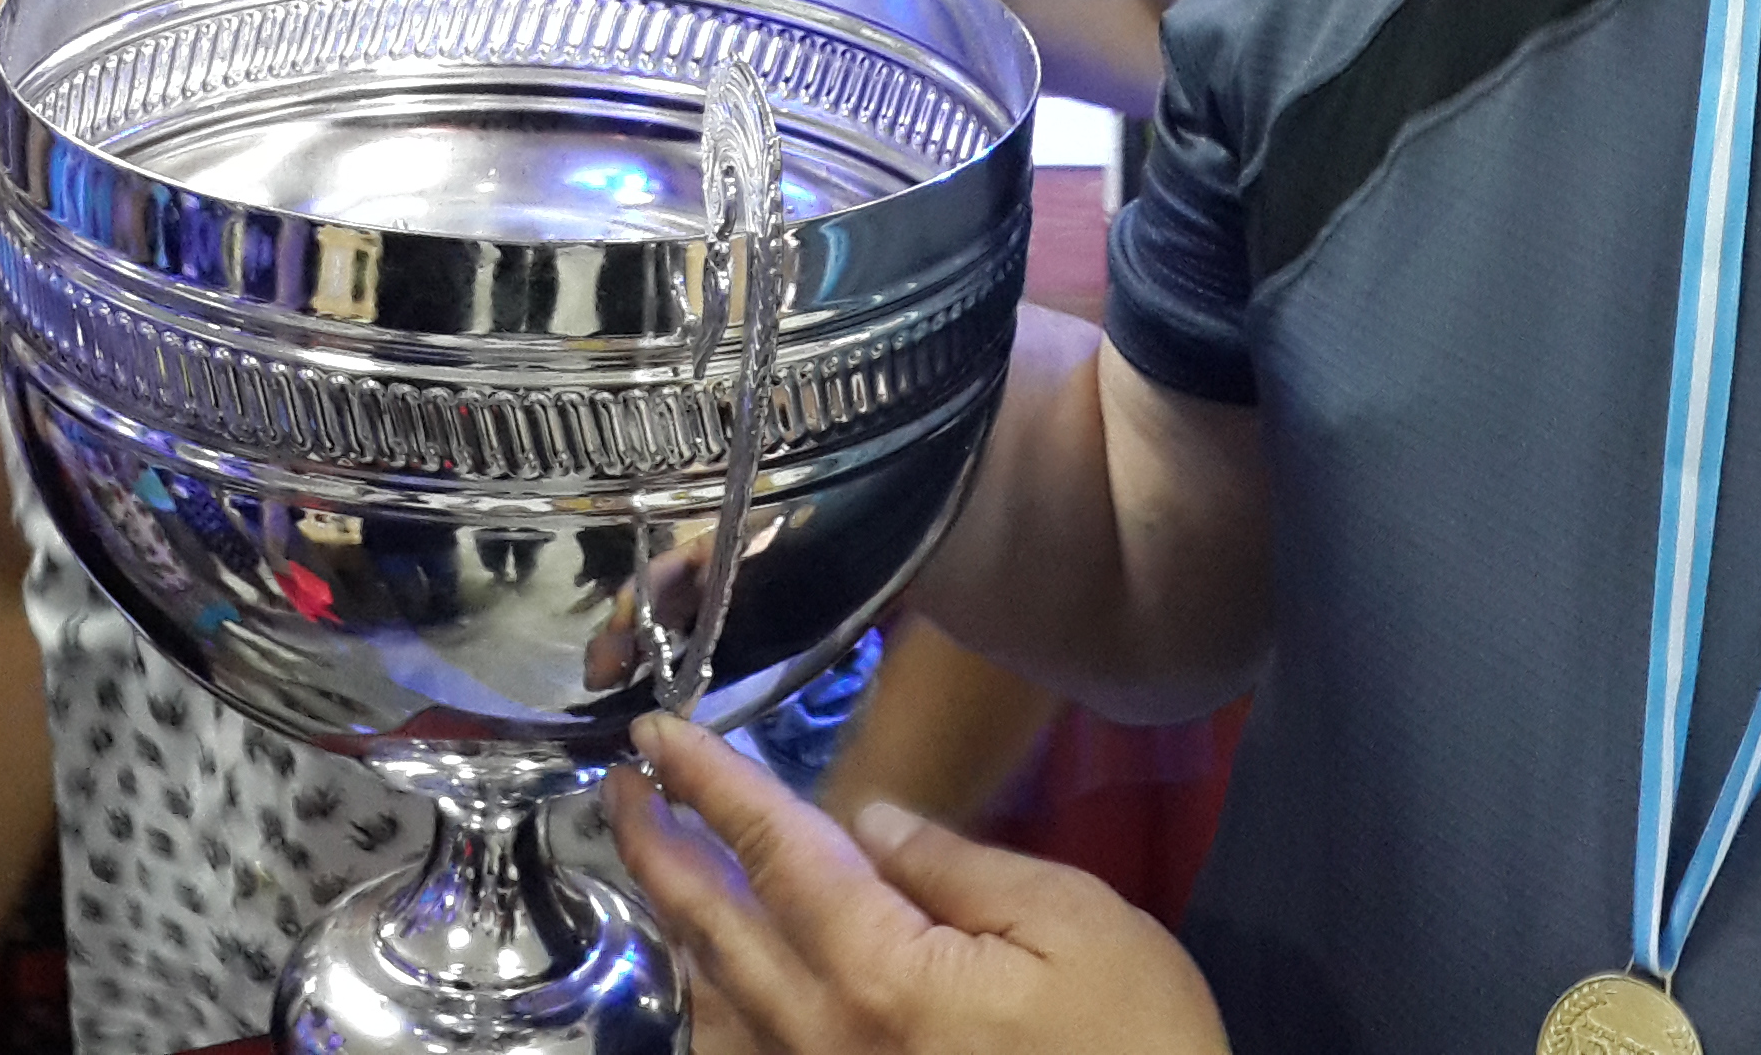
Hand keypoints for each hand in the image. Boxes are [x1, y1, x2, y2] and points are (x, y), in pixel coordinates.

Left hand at [610, 712, 1228, 1054]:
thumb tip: (872, 819)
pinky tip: (718, 983)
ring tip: (663, 871)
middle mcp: (826, 1041)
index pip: (775, 852)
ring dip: (679, 930)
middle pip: (715, 929)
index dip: (711, 784)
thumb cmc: (1137, 1044)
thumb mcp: (1078, 922)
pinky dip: (714, 1015)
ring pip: (712, 1006)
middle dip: (660, 849)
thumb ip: (961, 865)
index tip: (658, 735)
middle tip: (623, 789)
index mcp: (883, 973)